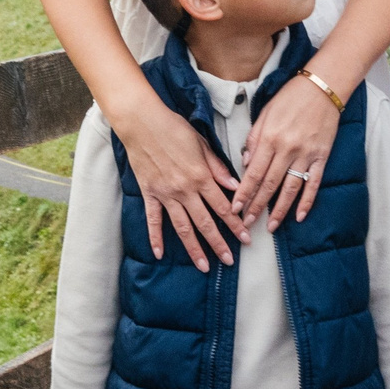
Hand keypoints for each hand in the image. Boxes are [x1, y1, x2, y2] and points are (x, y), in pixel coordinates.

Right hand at [108, 92, 241, 270]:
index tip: (246, 239)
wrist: (142, 122)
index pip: (223, 206)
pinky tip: (159, 254)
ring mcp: (166, 194)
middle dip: (219, 244)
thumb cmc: (174, 128)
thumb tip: (235, 186)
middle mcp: (185, 190)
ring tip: (204, 266)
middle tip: (229, 261)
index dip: (236, 224)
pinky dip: (156, 237)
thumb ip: (218, 167)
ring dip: (194, 248)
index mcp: (201, 176)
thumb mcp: (202, 143)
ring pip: (183, 227)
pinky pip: (153, 220)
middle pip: (205, 222)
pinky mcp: (150, 193)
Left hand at [239, 73, 341, 226]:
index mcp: (270, 138)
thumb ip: (254, 138)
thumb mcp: (265, 112)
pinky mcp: (321, 157)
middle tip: (248, 224)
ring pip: (290, 189)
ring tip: (270, 226)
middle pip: (270, 185)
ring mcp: (306, 155)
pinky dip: (307, 201)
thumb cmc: (291, 97)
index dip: (244, 193)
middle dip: (257, 206)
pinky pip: (314, 183)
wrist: (322, 87)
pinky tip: (299, 216)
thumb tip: (246, 163)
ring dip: (279, 210)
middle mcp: (287, 149)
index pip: (254, 172)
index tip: (235, 209)